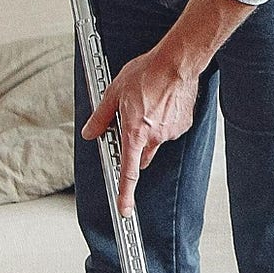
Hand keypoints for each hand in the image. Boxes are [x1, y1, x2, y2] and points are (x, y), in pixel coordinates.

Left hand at [83, 46, 199, 215]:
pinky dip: (163, 121)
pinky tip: (160, 103)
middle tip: (130, 126)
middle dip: (134, 149)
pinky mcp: (182, 124)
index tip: (124, 210)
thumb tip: (91, 132)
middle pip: (141, 157)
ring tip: (147, 104)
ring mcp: (170, 132)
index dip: (125, 194)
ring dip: (149, 130)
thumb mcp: (114, 93)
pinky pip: (168, 129)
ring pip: (155, 141)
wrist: (176, 63)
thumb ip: (101, 117)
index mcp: (135, 133)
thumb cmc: (146, 73)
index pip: (128, 172)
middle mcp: (154, 137)